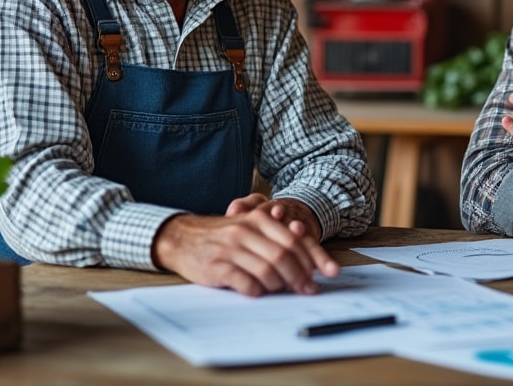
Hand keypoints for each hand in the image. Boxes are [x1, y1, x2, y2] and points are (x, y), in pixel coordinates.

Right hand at [153, 199, 336, 294]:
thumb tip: (308, 264)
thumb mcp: (249, 228)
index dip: (317, 257)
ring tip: (280, 290)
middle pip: (285, 256)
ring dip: (280, 285)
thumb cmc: (222, 237)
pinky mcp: (218, 267)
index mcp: (259, 220)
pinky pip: (247, 283)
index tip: (331, 271)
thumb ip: (276, 240)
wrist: (182, 238)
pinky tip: (258, 292)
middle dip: (301, 276)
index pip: (296, 239)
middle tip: (308, 289)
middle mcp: (247, 231)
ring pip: (269, 270)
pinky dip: (258, 291)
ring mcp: (231, 249)